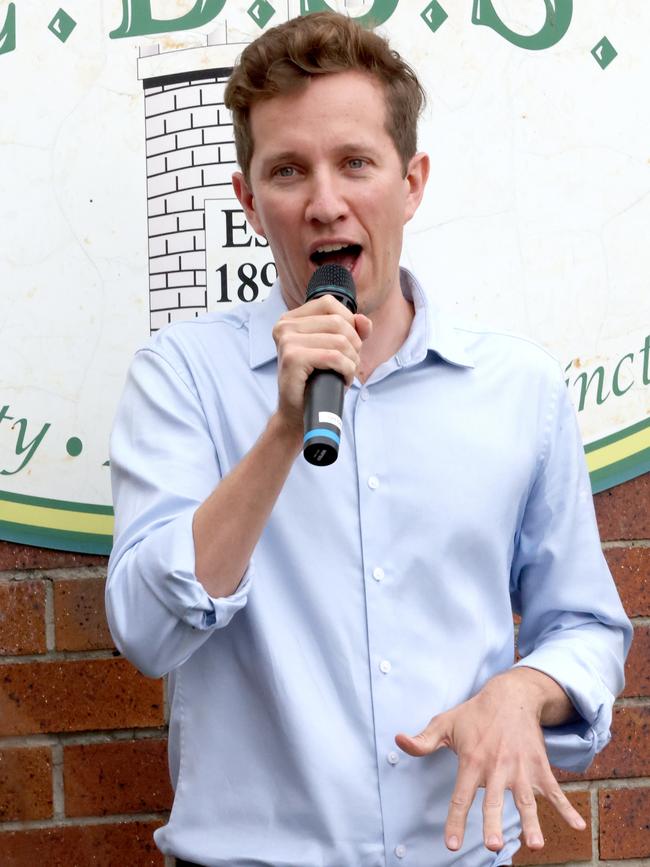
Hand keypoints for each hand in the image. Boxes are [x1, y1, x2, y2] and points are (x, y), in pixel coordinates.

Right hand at [272, 294, 371, 430]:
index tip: (348, 344)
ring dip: (351, 360)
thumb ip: (351, 330)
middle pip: (338, 322)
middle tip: (349, 363)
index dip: (348, 322)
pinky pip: (334, 357)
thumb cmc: (314, 380)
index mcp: (290, 319)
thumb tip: (363, 321)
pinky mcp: (293, 358)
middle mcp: (284, 326)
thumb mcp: (334, 349)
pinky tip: (343, 379)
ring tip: (345, 372)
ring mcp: (287, 341)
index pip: (329, 303)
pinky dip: (346, 369)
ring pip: (339, 340)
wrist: (297, 411)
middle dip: (353, 345)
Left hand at [395, 668, 585, 852]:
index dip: (455, 821)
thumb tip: (398, 742)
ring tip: (535, 845)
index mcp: (472, 760)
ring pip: (526, 799)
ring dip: (532, 822)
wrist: (511, 695)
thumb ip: (423, 741)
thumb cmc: (474, 714)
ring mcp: (521, 768)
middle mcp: (497, 766)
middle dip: (494, 822)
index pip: (461, 796)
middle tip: (493, 845)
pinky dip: (567, 808)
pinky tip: (578, 827)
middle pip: (494, 800)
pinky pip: (555, 790)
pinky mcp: (539, 766)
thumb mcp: (445, 723)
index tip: (451, 845)